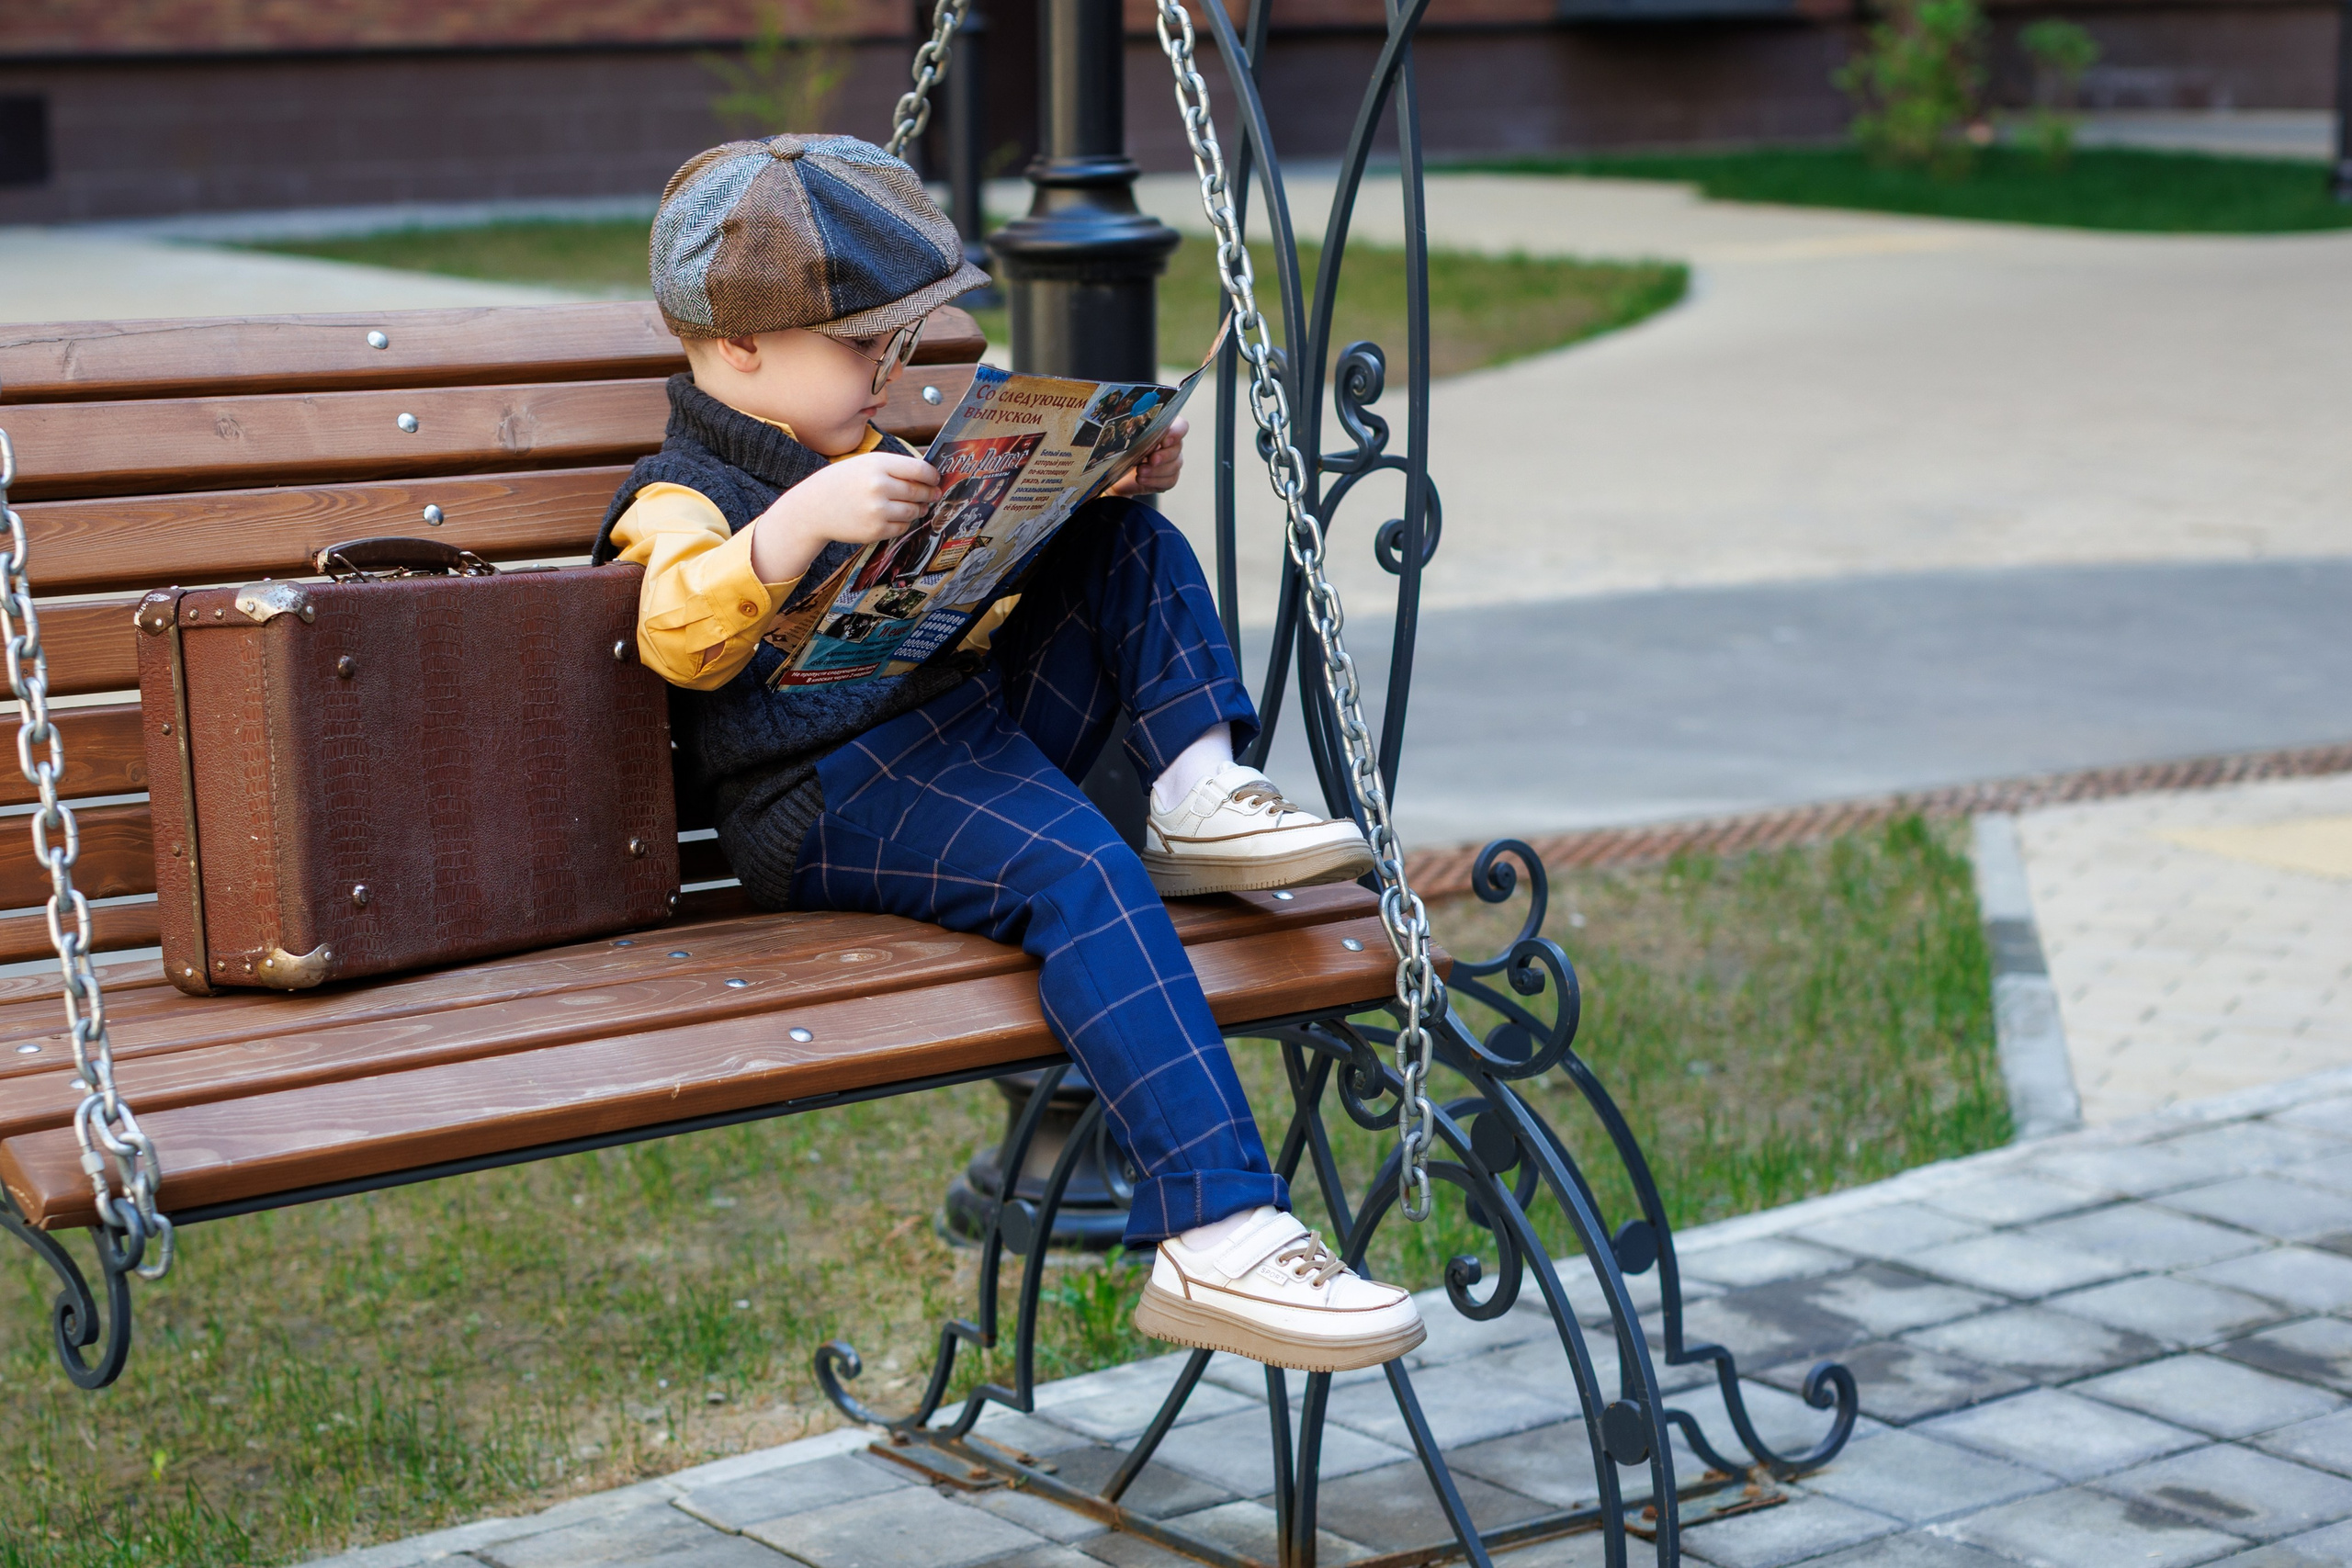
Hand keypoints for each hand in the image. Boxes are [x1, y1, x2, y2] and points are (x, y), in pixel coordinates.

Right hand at [749, 452, 939, 583]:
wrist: (814, 508)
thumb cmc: (842, 482)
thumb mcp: (865, 464)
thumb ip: (894, 467)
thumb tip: (928, 476)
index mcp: (878, 465)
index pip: (919, 469)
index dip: (932, 476)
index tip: (935, 479)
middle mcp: (879, 486)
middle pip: (919, 492)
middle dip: (929, 494)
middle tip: (933, 494)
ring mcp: (878, 510)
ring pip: (913, 511)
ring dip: (919, 509)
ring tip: (916, 506)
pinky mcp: (875, 530)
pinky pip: (902, 527)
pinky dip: (903, 523)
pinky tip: (895, 516)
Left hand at [1109, 418, 1187, 496]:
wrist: (1117, 473)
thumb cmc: (1122, 451)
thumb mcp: (1127, 440)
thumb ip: (1138, 436)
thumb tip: (1145, 440)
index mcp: (1165, 429)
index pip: (1181, 426)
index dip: (1176, 433)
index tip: (1163, 441)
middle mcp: (1173, 445)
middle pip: (1177, 447)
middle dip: (1163, 455)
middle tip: (1150, 459)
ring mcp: (1173, 462)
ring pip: (1174, 465)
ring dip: (1156, 470)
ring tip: (1140, 471)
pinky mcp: (1170, 478)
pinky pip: (1170, 480)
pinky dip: (1154, 481)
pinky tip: (1141, 479)